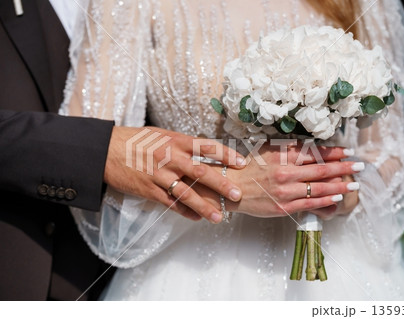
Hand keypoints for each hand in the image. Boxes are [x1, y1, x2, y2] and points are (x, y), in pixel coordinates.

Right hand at [103, 126, 245, 222]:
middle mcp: (169, 157)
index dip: (226, 154)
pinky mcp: (148, 189)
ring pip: (186, 193)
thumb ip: (181, 143)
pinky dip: (183, 211)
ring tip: (219, 217)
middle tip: (237, 194)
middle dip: (221, 184)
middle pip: (200, 172)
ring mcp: (159, 174)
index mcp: (175, 140)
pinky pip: (169, 203)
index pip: (206, 146)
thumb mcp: (159, 134)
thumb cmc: (134, 140)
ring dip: (204, 206)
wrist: (104, 150)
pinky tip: (195, 218)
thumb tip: (202, 148)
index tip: (242, 163)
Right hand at [187, 142, 363, 218]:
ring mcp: (286, 191)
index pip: (314, 152)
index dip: (334, 152)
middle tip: (360, 165)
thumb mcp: (268, 150)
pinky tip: (337, 197)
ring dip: (340, 185)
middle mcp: (286, 172)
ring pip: (319, 188)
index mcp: (282, 155)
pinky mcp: (284, 207)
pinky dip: (326, 200)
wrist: (232, 188)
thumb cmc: (249, 167)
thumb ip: (289, 149)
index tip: (347, 152)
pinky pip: (310, 203)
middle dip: (344, 167)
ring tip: (354, 183)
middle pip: (322, 169)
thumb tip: (313, 146)